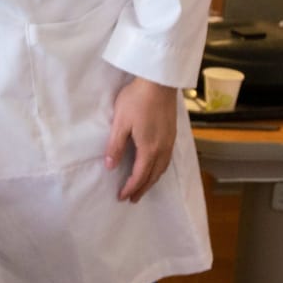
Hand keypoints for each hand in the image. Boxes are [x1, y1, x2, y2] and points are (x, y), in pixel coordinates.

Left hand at [105, 77, 177, 202]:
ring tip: (143, 187)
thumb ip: (115, 145)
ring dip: (152, 180)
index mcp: (149, 148)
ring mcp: (170, 141)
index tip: (122, 197)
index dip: (131, 188)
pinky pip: (167, 160)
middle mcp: (163, 149)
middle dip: (142, 188)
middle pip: (153, 175)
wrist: (159, 83)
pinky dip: (159, 169)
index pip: (139, 175)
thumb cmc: (136, 100)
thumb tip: (110, 166)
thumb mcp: (120, 122)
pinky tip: (155, 167)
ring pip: (162, 168)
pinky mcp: (172, 134)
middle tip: (132, 199)